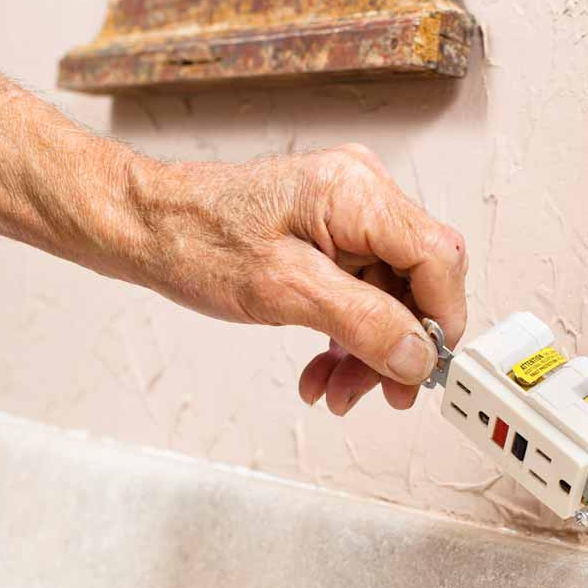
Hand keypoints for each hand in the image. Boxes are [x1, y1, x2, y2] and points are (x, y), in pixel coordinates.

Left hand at [131, 145, 467, 414]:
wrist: (147, 229)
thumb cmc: (196, 241)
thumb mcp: (283, 291)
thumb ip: (362, 322)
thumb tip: (417, 355)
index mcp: (356, 192)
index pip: (438, 257)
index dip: (440, 320)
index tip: (424, 370)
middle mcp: (360, 193)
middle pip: (416, 280)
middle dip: (396, 345)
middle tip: (377, 394)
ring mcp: (345, 212)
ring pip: (389, 293)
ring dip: (367, 349)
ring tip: (335, 390)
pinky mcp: (329, 232)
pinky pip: (361, 289)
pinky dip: (347, 332)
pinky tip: (324, 367)